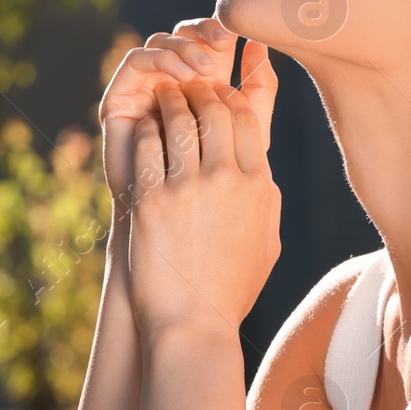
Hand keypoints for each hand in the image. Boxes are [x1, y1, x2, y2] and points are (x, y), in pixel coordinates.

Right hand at [99, 18, 276, 218]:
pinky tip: (182, 77)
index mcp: (205, 86)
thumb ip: (258, 95)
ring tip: (205, 67)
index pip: (215, 42)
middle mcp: (173, 82)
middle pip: (187, 34)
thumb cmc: (217, 189)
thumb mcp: (248, 137)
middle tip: (225, 41)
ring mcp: (146, 88)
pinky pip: (137, 61)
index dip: (230, 34)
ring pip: (163, 42)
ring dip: (186, 47)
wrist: (175, 228)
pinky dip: (161, 60)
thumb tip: (261, 46)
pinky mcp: (120, 98)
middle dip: (208, 32)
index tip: (252, 39)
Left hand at [127, 75, 280, 336]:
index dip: (231, 96)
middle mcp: (228, 179)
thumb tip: (263, 175)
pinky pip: (149, 144)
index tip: (219, 90)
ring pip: (179, 119)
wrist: (193, 325)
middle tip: (187, 84)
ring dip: (170, 100)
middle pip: (215, 110)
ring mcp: (189, 187)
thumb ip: (266, 201)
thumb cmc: (229, 290)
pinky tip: (144, 125)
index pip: (248, 119)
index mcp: (259, 186)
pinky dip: (147, 128)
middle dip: (200, 90)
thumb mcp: (266, 242)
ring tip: (163, 95)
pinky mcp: (152, 198)